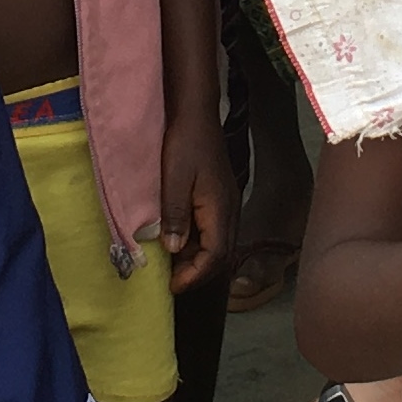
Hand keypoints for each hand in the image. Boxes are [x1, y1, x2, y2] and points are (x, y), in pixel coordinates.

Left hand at [163, 110, 237, 291]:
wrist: (196, 114)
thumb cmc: (184, 143)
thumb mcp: (174, 179)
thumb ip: (175, 215)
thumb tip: (175, 250)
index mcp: (220, 209)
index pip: (215, 255)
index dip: (195, 275)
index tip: (173, 287)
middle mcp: (229, 210)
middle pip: (221, 255)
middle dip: (198, 272)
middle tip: (172, 282)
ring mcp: (227, 205)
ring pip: (219, 244)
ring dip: (199, 259)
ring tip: (173, 266)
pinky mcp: (220, 199)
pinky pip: (214, 231)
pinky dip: (198, 244)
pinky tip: (179, 242)